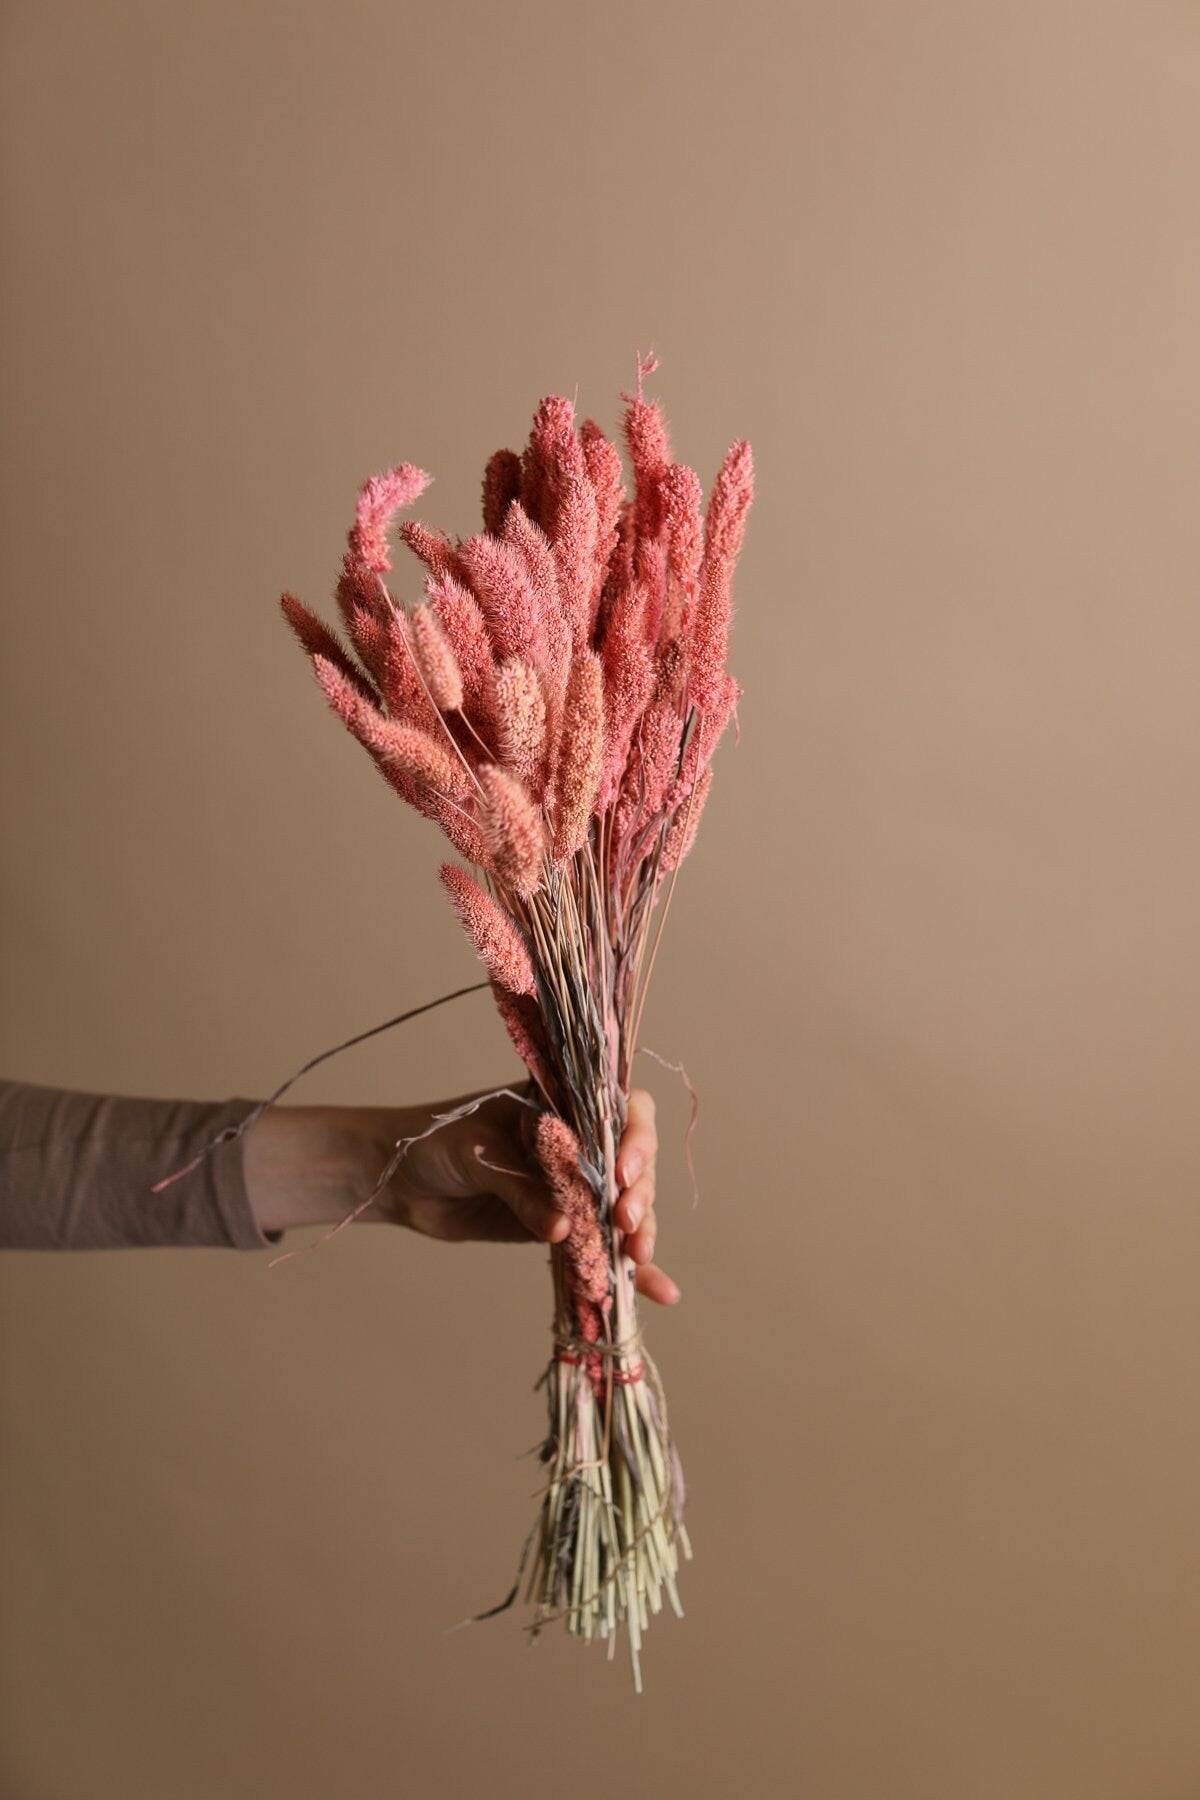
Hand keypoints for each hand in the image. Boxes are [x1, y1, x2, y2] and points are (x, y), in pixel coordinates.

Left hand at [243, 1086, 679, 1305]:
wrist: (401, 1180)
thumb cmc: (435, 1143)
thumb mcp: (477, 1155)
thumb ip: (520, 1189)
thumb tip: (562, 1229)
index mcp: (561, 1106)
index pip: (618, 1111)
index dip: (633, 1138)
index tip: (622, 1172)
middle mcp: (577, 1144)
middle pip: (631, 1164)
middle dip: (639, 1193)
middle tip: (626, 1223)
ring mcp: (573, 1188)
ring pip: (623, 1208)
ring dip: (640, 1233)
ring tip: (640, 1260)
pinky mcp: (563, 1227)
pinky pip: (601, 1246)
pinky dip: (629, 1270)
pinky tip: (657, 1291)